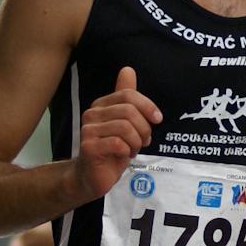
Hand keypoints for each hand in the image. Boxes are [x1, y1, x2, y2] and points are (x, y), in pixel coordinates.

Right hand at [72, 66, 160, 200]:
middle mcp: (91, 114)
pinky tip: (124, 155)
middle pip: (129, 111)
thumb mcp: (124, 121)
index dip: (147, 106)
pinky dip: (128, 150)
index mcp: (101, 105)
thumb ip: (126, 98)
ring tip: (133, 149)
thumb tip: (128, 69)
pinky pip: (118, 143)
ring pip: (125, 127)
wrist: (93, 176)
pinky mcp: (89, 147)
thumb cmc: (112, 149)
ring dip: (137, 141)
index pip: (128, 95)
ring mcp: (88, 130)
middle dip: (144, 128)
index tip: (157, 119)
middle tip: (144, 140)